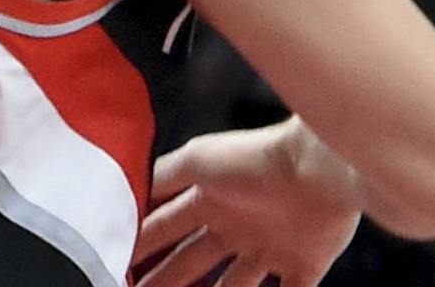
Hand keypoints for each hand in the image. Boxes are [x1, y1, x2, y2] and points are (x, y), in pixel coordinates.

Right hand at [133, 121, 361, 286]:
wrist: (320, 169)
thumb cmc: (257, 160)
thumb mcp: (199, 160)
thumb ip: (163, 177)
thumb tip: (128, 191)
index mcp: (212, 198)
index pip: (167, 229)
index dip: (141, 247)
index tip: (114, 266)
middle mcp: (238, 224)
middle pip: (191, 263)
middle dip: (163, 281)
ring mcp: (271, 246)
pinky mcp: (304, 265)